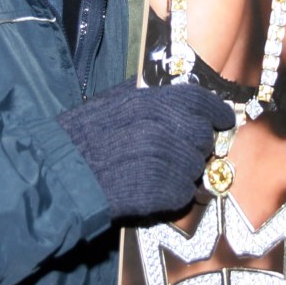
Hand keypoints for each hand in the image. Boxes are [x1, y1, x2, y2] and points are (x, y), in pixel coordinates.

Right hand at [59, 81, 234, 219]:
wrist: (62, 175)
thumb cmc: (82, 137)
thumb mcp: (113, 101)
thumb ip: (149, 95)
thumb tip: (177, 90)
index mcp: (151, 102)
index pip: (200, 101)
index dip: (217, 111)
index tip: (223, 119)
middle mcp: (162, 129)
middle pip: (203, 137)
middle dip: (197, 144)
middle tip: (179, 149)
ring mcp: (163, 163)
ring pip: (196, 167)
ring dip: (185, 169)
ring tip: (158, 168)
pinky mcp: (161, 194)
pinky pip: (184, 193)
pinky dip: (174, 192)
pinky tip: (152, 186)